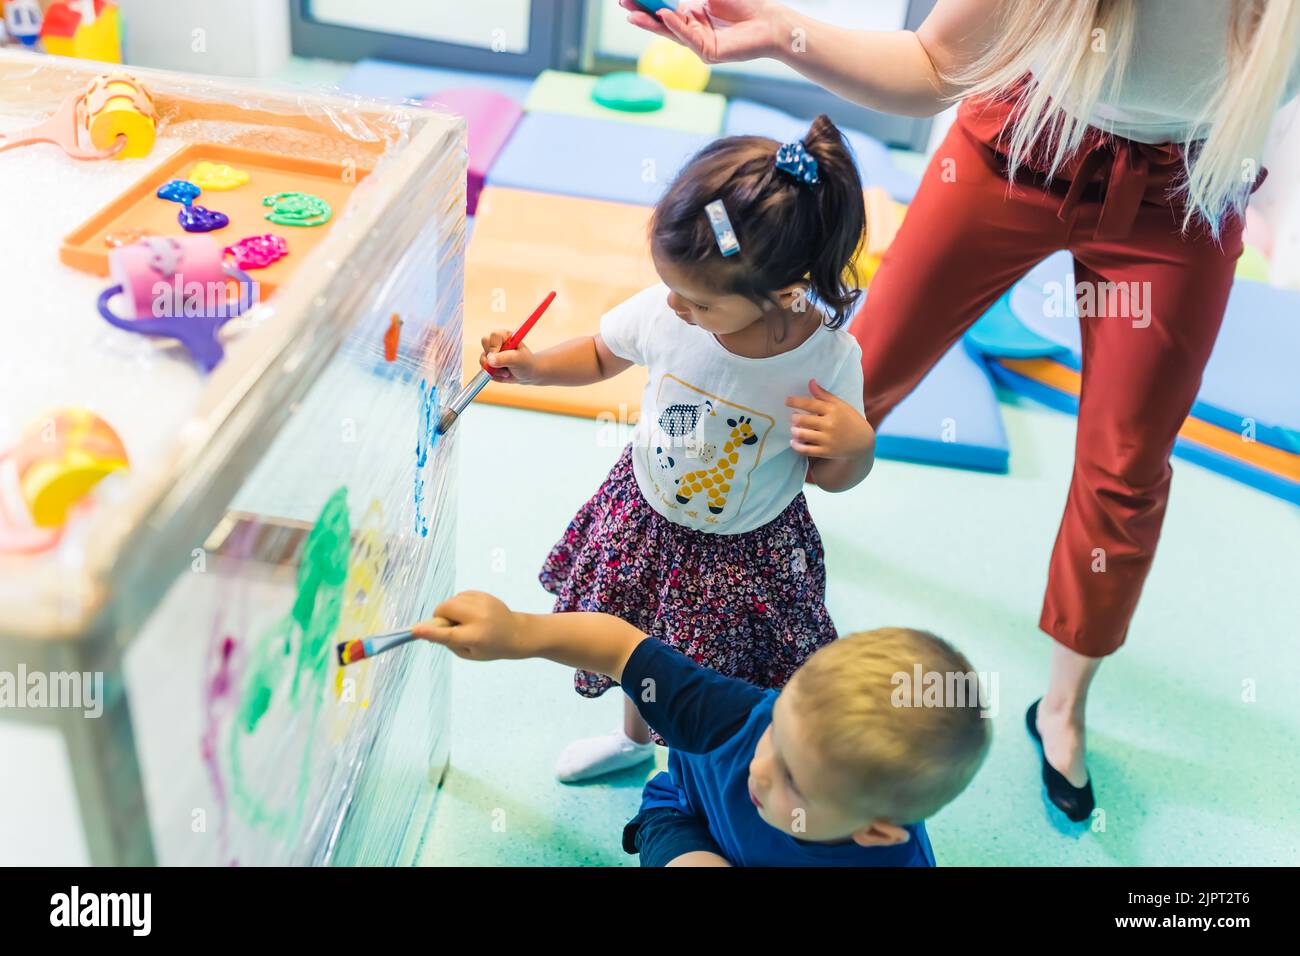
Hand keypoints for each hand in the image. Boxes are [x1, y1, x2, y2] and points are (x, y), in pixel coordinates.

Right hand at [411, 591, 528, 660]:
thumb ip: (448, 642)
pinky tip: (470, 613)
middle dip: (440, 616)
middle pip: (446, 609)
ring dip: (450, 610)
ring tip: (464, 621)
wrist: (516, 633)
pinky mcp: (483, 594)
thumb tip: (426, 630)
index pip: (449, 634)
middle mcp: (479, 617)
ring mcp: (483, 602)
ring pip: (451, 600)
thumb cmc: (490, 647)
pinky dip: (459, 604)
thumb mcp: (469, 653)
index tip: (415, 630)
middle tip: (447, 625)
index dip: (430, 632)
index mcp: (476, 636)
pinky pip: (460, 596)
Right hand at [480, 328, 538, 383]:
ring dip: (495, 370)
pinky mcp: (488, 363)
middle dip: (492, 358)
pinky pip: (485, 370)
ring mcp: (490, 353)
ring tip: (507, 373)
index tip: (499, 356)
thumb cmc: (526, 363)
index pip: (494, 335)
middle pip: (484, 342)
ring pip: (483, 360)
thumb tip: (489, 360)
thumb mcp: (519, 360)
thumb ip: (505, 358)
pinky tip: (504, 375)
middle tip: (502, 366)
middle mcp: (496, 342)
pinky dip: (494, 376)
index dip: (494, 346)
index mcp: (505, 336)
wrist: (527, 374)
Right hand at [618, 0, 782, 63]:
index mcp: (692, 14)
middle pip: (662, 21)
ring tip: (632, 15)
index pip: (663, 7)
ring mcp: (699, 43)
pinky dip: (676, 26)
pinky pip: (688, 38)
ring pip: (671, 32)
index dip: (646, 1)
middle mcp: (692, 30)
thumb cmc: (745, 2)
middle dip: (642, 13)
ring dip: (651, 23)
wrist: (770, 20)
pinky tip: (665, 16)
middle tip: (623, 4)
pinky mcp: (708, 53)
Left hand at [785, 379, 873, 458]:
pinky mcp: (826, 452)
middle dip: (794, 418)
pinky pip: (805, 450)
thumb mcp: (840, 405)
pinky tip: (794, 441)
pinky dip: (796, 445)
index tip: (786, 401)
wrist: (863, 442)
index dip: (795, 401)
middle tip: (794, 417)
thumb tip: (810, 382)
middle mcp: (830, 424)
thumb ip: (824, 395)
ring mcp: (827, 439)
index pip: (810, 404)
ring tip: (794, 429)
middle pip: (802, 420)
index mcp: (833, 410)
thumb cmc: (849, 420)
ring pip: (801, 435)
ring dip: (794, 431)